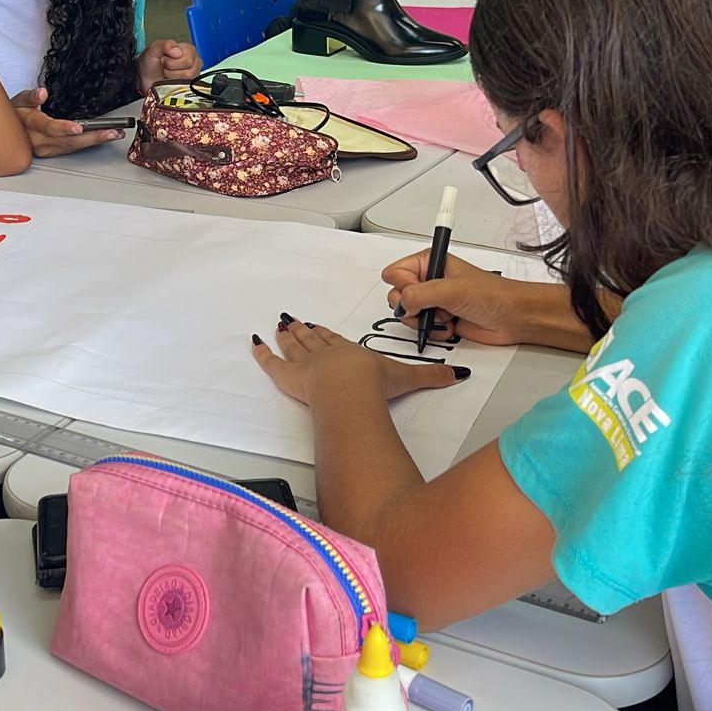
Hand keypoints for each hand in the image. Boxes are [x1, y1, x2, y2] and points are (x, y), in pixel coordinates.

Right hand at [11, 86, 126, 156]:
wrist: (4, 131)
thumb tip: (42, 93)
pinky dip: (88, 144)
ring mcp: (45, 149)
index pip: (50, 127)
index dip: (65, 128)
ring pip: (72, 147)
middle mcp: (39, 141)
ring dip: (95, 141)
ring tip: (114, 134)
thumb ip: (30, 96)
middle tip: (112, 131)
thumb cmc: (14, 113)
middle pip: (68, 141)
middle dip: (92, 137)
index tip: (79, 127)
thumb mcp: (17, 100)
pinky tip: (102, 137)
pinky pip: (71, 149)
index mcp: (31, 125)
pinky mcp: (51, 152)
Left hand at [136, 39, 201, 93]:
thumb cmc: (150, 63)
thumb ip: (166, 45)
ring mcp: (193, 76)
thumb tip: (177, 52)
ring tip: (166, 73)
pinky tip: (169, 81)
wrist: (143, 78)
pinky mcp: (189, 87)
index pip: (187, 58)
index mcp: (189, 50)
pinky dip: (173, 85)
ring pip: (185, 79)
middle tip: (165, 66)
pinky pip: (184, 88)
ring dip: (171, 77)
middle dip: (171, 68)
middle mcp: (194, 63)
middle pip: (188, 70)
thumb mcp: (154, 48)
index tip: (164, 58)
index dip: (172, 60)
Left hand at [252, 316, 464, 405]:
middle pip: (313, 340)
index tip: (321, 326)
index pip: (336, 341)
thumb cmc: (374, 384)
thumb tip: (457, 374)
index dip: (328, 335)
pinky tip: (254, 344)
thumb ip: (431, 376)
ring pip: (294, 347)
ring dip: (287, 336)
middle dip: (304, 330)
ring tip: (280, 325)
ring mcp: (306, 365)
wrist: (352, 391)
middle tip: (293, 319)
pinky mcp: (289, 377)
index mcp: (350, 353)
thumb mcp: (407, 378)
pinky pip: (272, 363)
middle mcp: (326, 354)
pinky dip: (263, 353)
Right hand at [383, 251, 528, 345]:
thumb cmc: (493, 295)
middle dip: (413, 307)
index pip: (394, 272)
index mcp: (429, 262)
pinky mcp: (439, 319)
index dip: (403, 286)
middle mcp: (428, 280)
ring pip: (407, 314)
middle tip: (432, 307)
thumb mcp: (453, 290)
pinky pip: (421, 328)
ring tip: (444, 317)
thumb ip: (420, 294)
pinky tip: (450, 326)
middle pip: (396, 295)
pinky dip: (433, 331)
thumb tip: (402, 302)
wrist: (513, 318)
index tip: (421, 292)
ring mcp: (433, 301)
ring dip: (424, 321)